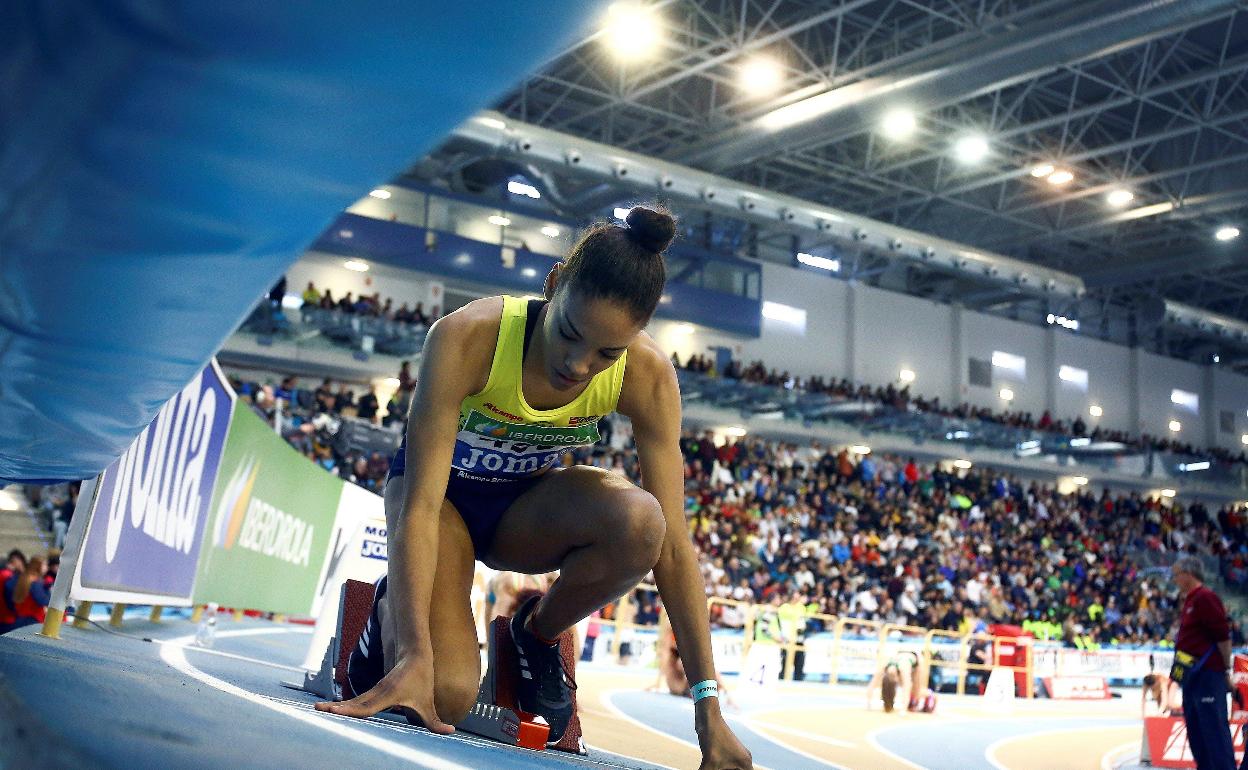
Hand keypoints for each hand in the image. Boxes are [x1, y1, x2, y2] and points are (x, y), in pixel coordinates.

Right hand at [314, 654, 453, 734]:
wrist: (415, 654)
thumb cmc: (422, 678)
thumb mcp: (428, 703)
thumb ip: (435, 721)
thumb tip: (451, 731)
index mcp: (387, 694)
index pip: (366, 707)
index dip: (351, 711)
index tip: (336, 711)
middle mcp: (377, 692)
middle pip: (354, 704)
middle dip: (336, 708)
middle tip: (318, 710)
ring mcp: (373, 691)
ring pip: (353, 701)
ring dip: (337, 706)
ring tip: (318, 709)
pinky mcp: (373, 692)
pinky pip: (356, 701)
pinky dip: (344, 706)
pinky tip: (332, 710)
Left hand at [696, 711, 752, 769]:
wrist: (707, 718)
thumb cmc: (712, 739)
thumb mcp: (709, 763)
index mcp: (745, 763)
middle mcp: (743, 759)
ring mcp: (735, 755)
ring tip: (712, 768)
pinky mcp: (726, 752)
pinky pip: (725, 766)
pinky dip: (719, 769)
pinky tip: (709, 768)